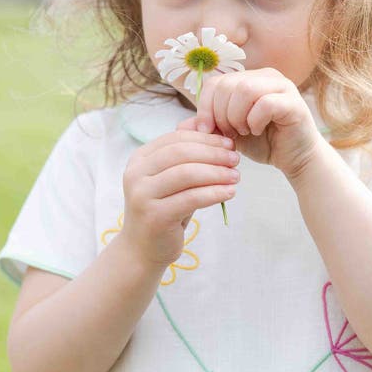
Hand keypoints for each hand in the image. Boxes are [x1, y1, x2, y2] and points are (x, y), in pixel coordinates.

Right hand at [119, 129, 240, 268]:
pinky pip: (191, 198)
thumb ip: (188, 154)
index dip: (205, 138)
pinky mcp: (154, 215)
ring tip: (236, 176)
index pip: (176, 138)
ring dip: (216, 173)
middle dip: (213, 153)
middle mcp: (136, 173)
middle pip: (181, 153)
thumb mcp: (174, 179)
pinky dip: (214, 193)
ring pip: (187, 174)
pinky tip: (230, 192)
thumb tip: (210, 124)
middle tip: (236, 158)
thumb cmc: (165, 209)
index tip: (229, 143)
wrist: (143, 248)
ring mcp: (142, 194)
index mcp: (140, 158)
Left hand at [175, 67, 323, 180]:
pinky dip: (255, 120)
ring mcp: (282, 86)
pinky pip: (266, 103)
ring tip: (243, 132)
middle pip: (227, 84)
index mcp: (248, 78)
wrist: (294, 160)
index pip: (215, 82)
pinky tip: (258, 131)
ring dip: (237, 116)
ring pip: (245, 90)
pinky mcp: (294, 102)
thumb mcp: (228, 135)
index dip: (205, 107)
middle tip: (229, 133)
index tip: (206, 130)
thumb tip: (181, 127)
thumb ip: (207, 127)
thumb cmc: (263, 144)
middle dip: (220, 114)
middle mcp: (266, 76)